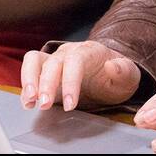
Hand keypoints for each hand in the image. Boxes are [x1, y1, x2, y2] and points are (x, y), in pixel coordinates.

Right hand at [19, 40, 140, 110]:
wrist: (110, 76)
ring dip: (29, 80)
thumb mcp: (129, 75)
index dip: (70, 81)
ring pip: (34, 60)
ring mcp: (56, 61)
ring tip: (30, 101)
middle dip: (46, 83)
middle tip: (45, 104)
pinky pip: (30, 72)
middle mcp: (69, 53)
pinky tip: (28, 102)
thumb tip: (112, 66)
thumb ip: (124, 70)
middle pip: (52, 62)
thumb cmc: (118, 76)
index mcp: (89, 51)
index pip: (75, 61)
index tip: (71, 104)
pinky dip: (26, 87)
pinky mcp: (46, 72)